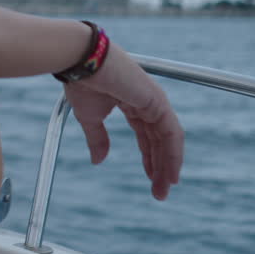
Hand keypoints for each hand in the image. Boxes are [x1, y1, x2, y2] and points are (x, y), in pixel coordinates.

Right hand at [62, 42, 183, 199]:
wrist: (81, 61)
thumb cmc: (82, 82)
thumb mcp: (90, 117)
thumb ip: (98, 139)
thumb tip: (98, 161)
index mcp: (132, 102)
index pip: (147, 135)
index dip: (149, 158)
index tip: (151, 180)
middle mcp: (147, 102)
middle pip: (160, 140)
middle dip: (161, 166)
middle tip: (160, 192)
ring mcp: (155, 100)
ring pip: (168, 139)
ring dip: (169, 165)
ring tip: (166, 188)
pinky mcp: (158, 101)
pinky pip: (171, 133)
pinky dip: (173, 154)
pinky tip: (172, 171)